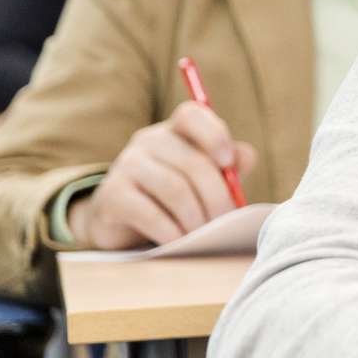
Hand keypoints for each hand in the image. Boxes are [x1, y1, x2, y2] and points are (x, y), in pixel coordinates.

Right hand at [67, 101, 256, 249]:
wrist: (120, 224)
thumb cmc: (173, 199)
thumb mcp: (204, 180)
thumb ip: (228, 166)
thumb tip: (244, 156)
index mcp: (175, 131)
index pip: (191, 115)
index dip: (213, 134)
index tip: (228, 163)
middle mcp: (148, 141)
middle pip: (194, 163)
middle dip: (217, 199)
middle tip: (225, 224)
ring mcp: (126, 164)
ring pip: (175, 189)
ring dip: (196, 219)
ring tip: (204, 237)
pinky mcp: (112, 195)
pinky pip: (150, 214)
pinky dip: (172, 232)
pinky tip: (180, 243)